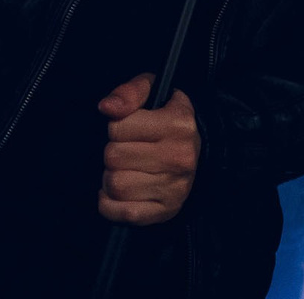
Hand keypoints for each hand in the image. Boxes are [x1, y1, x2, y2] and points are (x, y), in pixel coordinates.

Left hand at [97, 73, 200, 225]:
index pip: (117, 128)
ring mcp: (174, 187)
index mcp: (178, 124)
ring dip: (111, 177)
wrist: (196, 150)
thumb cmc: (167, 118)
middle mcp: (180, 157)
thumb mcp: (152, 92)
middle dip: (112, 152)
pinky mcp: (166, 210)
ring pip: (115, 185)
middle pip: (113, 158)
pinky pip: (124, 212)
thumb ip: (129, 93)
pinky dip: (111, 204)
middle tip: (126, 149)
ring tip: (125, 169)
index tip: (129, 128)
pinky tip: (119, 192)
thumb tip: (107, 107)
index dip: (116, 127)